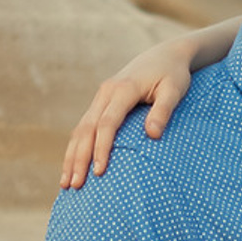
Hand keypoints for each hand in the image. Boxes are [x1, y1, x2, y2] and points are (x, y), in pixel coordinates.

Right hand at [58, 50, 193, 187]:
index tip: (99, 172)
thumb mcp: (175, 90)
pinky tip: (72, 166)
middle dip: (79, 158)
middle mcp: (106, 92)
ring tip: (66, 183)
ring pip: (80, 129)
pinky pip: (84, 127)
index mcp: (123, 89)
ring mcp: (100, 96)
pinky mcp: (100, 102)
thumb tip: (152, 135)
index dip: (102, 148)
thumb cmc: (173, 75)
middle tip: (75, 185)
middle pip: (86, 129)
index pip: (107, 123)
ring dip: (72, 156)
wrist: (164, 55)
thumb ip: (163, 111)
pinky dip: (76, 147)